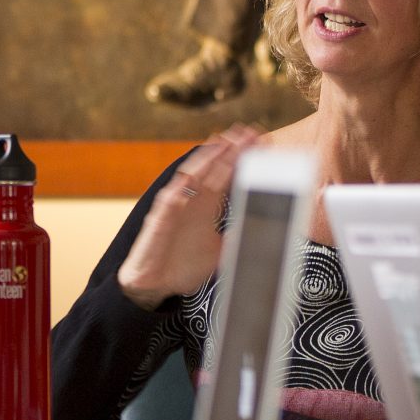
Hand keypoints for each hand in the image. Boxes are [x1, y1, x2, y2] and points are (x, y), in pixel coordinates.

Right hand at [117, 126, 261, 309]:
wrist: (155, 286)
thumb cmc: (183, 267)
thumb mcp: (220, 252)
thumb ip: (238, 238)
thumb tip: (263, 229)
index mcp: (207, 206)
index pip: (228, 176)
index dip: (244, 161)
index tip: (264, 147)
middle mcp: (193, 200)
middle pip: (215, 168)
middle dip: (234, 151)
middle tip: (253, 133)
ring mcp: (177, 204)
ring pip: (195, 173)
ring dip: (211, 156)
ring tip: (228, 140)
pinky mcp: (162, 214)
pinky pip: (174, 191)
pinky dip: (186, 178)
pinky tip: (198, 167)